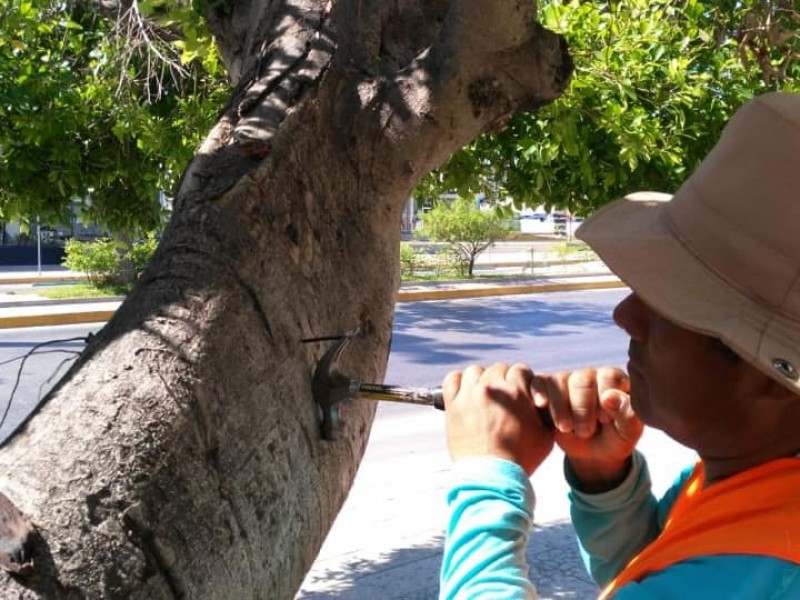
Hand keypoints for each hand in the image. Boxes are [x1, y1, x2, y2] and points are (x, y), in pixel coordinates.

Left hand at [442, 363, 554, 475]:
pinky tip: (465, 393)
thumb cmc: (521, 458)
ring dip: (482, 380)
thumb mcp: (545, 435)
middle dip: (504, 380)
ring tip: (485, 396)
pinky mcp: (453, 405)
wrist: (492, 476)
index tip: (520, 391)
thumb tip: (541, 402)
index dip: (523, 381)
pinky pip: (452, 380)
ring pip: (475, 371)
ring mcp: (470, 394)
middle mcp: (492, 387)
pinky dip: (458, 383)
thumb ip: (544, 412)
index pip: (520, 370)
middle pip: (498, 369)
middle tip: (504, 397)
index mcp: (516, 391)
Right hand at [532, 367, 642, 491]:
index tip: (605, 420)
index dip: (605, 397)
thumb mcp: (629, 432)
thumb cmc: (615, 438)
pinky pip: (539, 382)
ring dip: (561, 408)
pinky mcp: (547, 389)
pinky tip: (542, 405)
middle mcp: (590, 375)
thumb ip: (628, 413)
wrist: (593, 454)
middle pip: (582, 380)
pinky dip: (539, 392)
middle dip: (582, 409)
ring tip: (567, 428)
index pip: (608, 375)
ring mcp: (567, 380)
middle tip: (586, 431)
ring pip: (559, 381)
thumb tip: (609, 397)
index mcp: (614, 380)